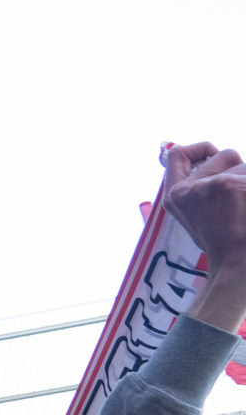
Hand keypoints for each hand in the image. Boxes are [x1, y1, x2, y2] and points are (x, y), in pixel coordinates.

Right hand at [166, 143, 245, 269]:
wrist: (237, 265)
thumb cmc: (224, 242)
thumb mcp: (199, 213)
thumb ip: (199, 186)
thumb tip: (204, 154)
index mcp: (175, 197)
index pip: (177, 155)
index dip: (200, 149)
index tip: (212, 155)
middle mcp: (188, 190)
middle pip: (225, 153)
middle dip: (241, 169)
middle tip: (240, 201)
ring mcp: (212, 186)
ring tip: (245, 209)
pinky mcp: (234, 186)